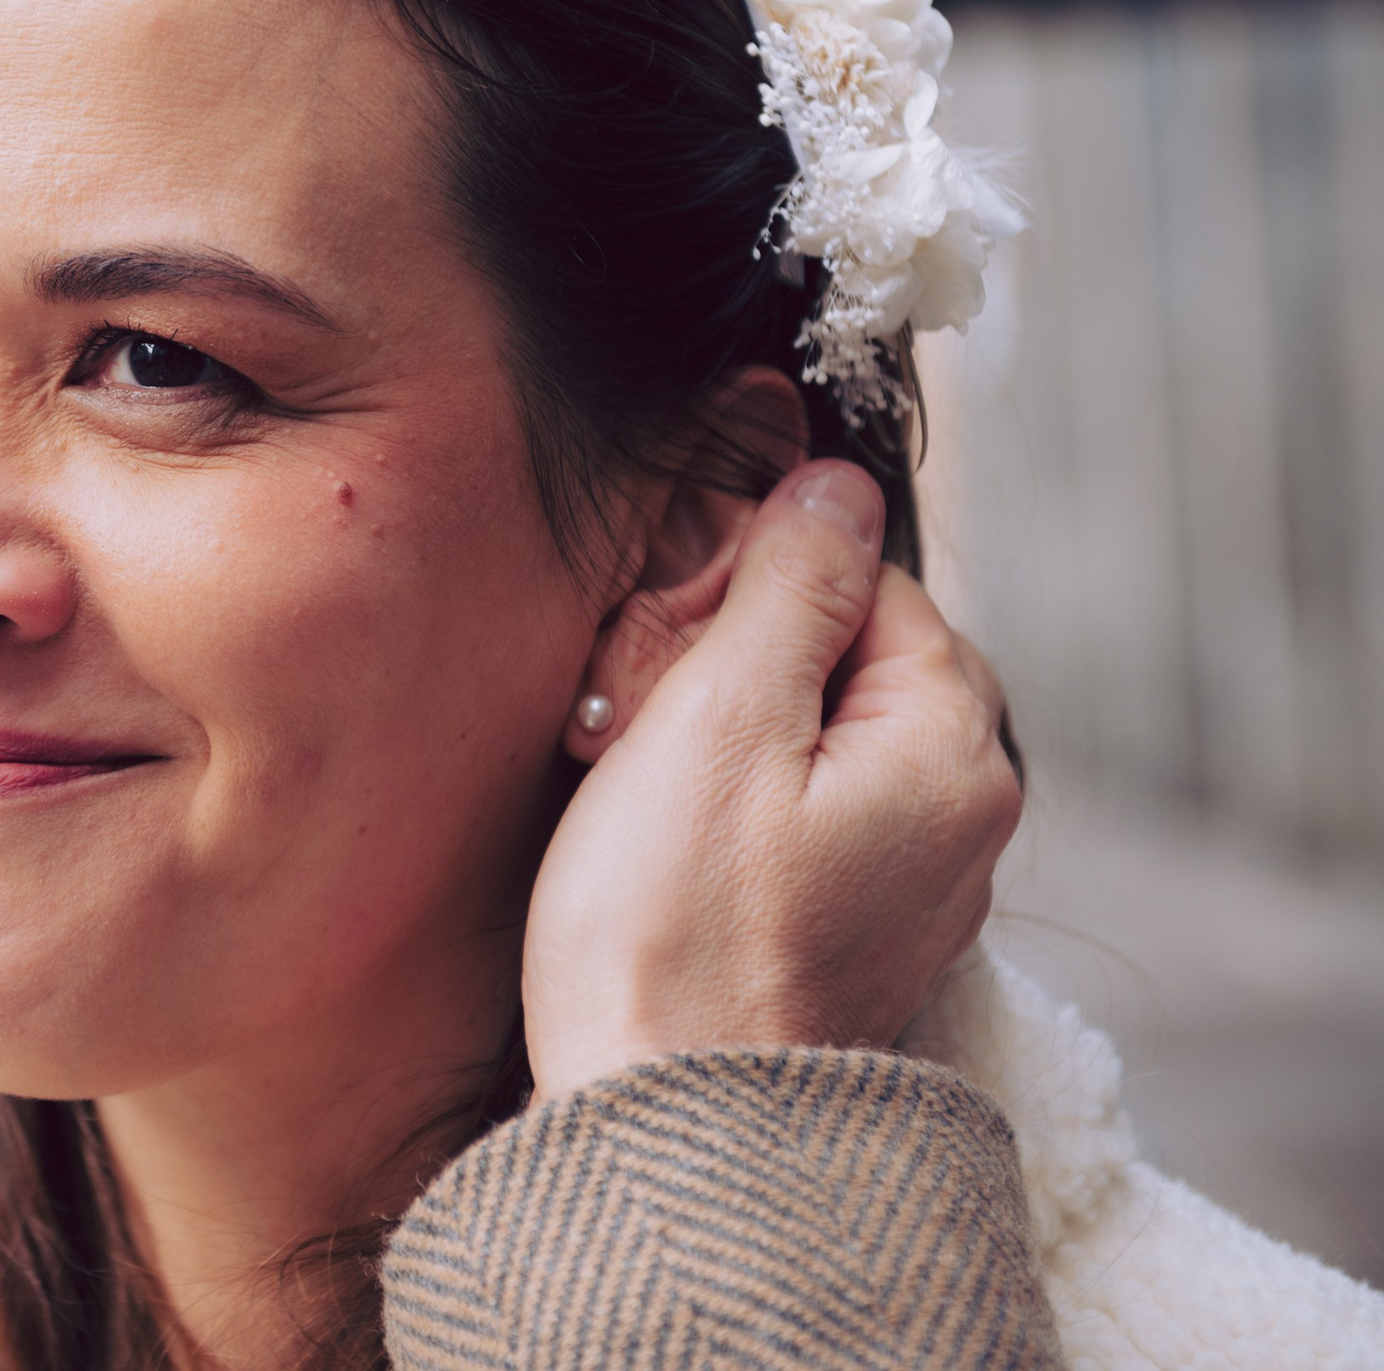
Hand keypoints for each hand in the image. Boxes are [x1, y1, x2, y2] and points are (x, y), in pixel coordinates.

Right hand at [521, 460, 1019, 1104]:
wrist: (664, 1128)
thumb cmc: (675, 931)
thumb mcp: (719, 718)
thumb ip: (789, 587)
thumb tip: (838, 482)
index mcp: (953, 749)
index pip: (876, 586)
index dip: (764, 585)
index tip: (678, 635)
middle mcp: (963, 817)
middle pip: (856, 662)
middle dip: (747, 659)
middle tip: (648, 702)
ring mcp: (915, 886)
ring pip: (825, 739)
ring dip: (733, 733)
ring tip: (646, 779)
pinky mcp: (855, 936)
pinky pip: (808, 819)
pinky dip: (739, 807)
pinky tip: (671, 843)